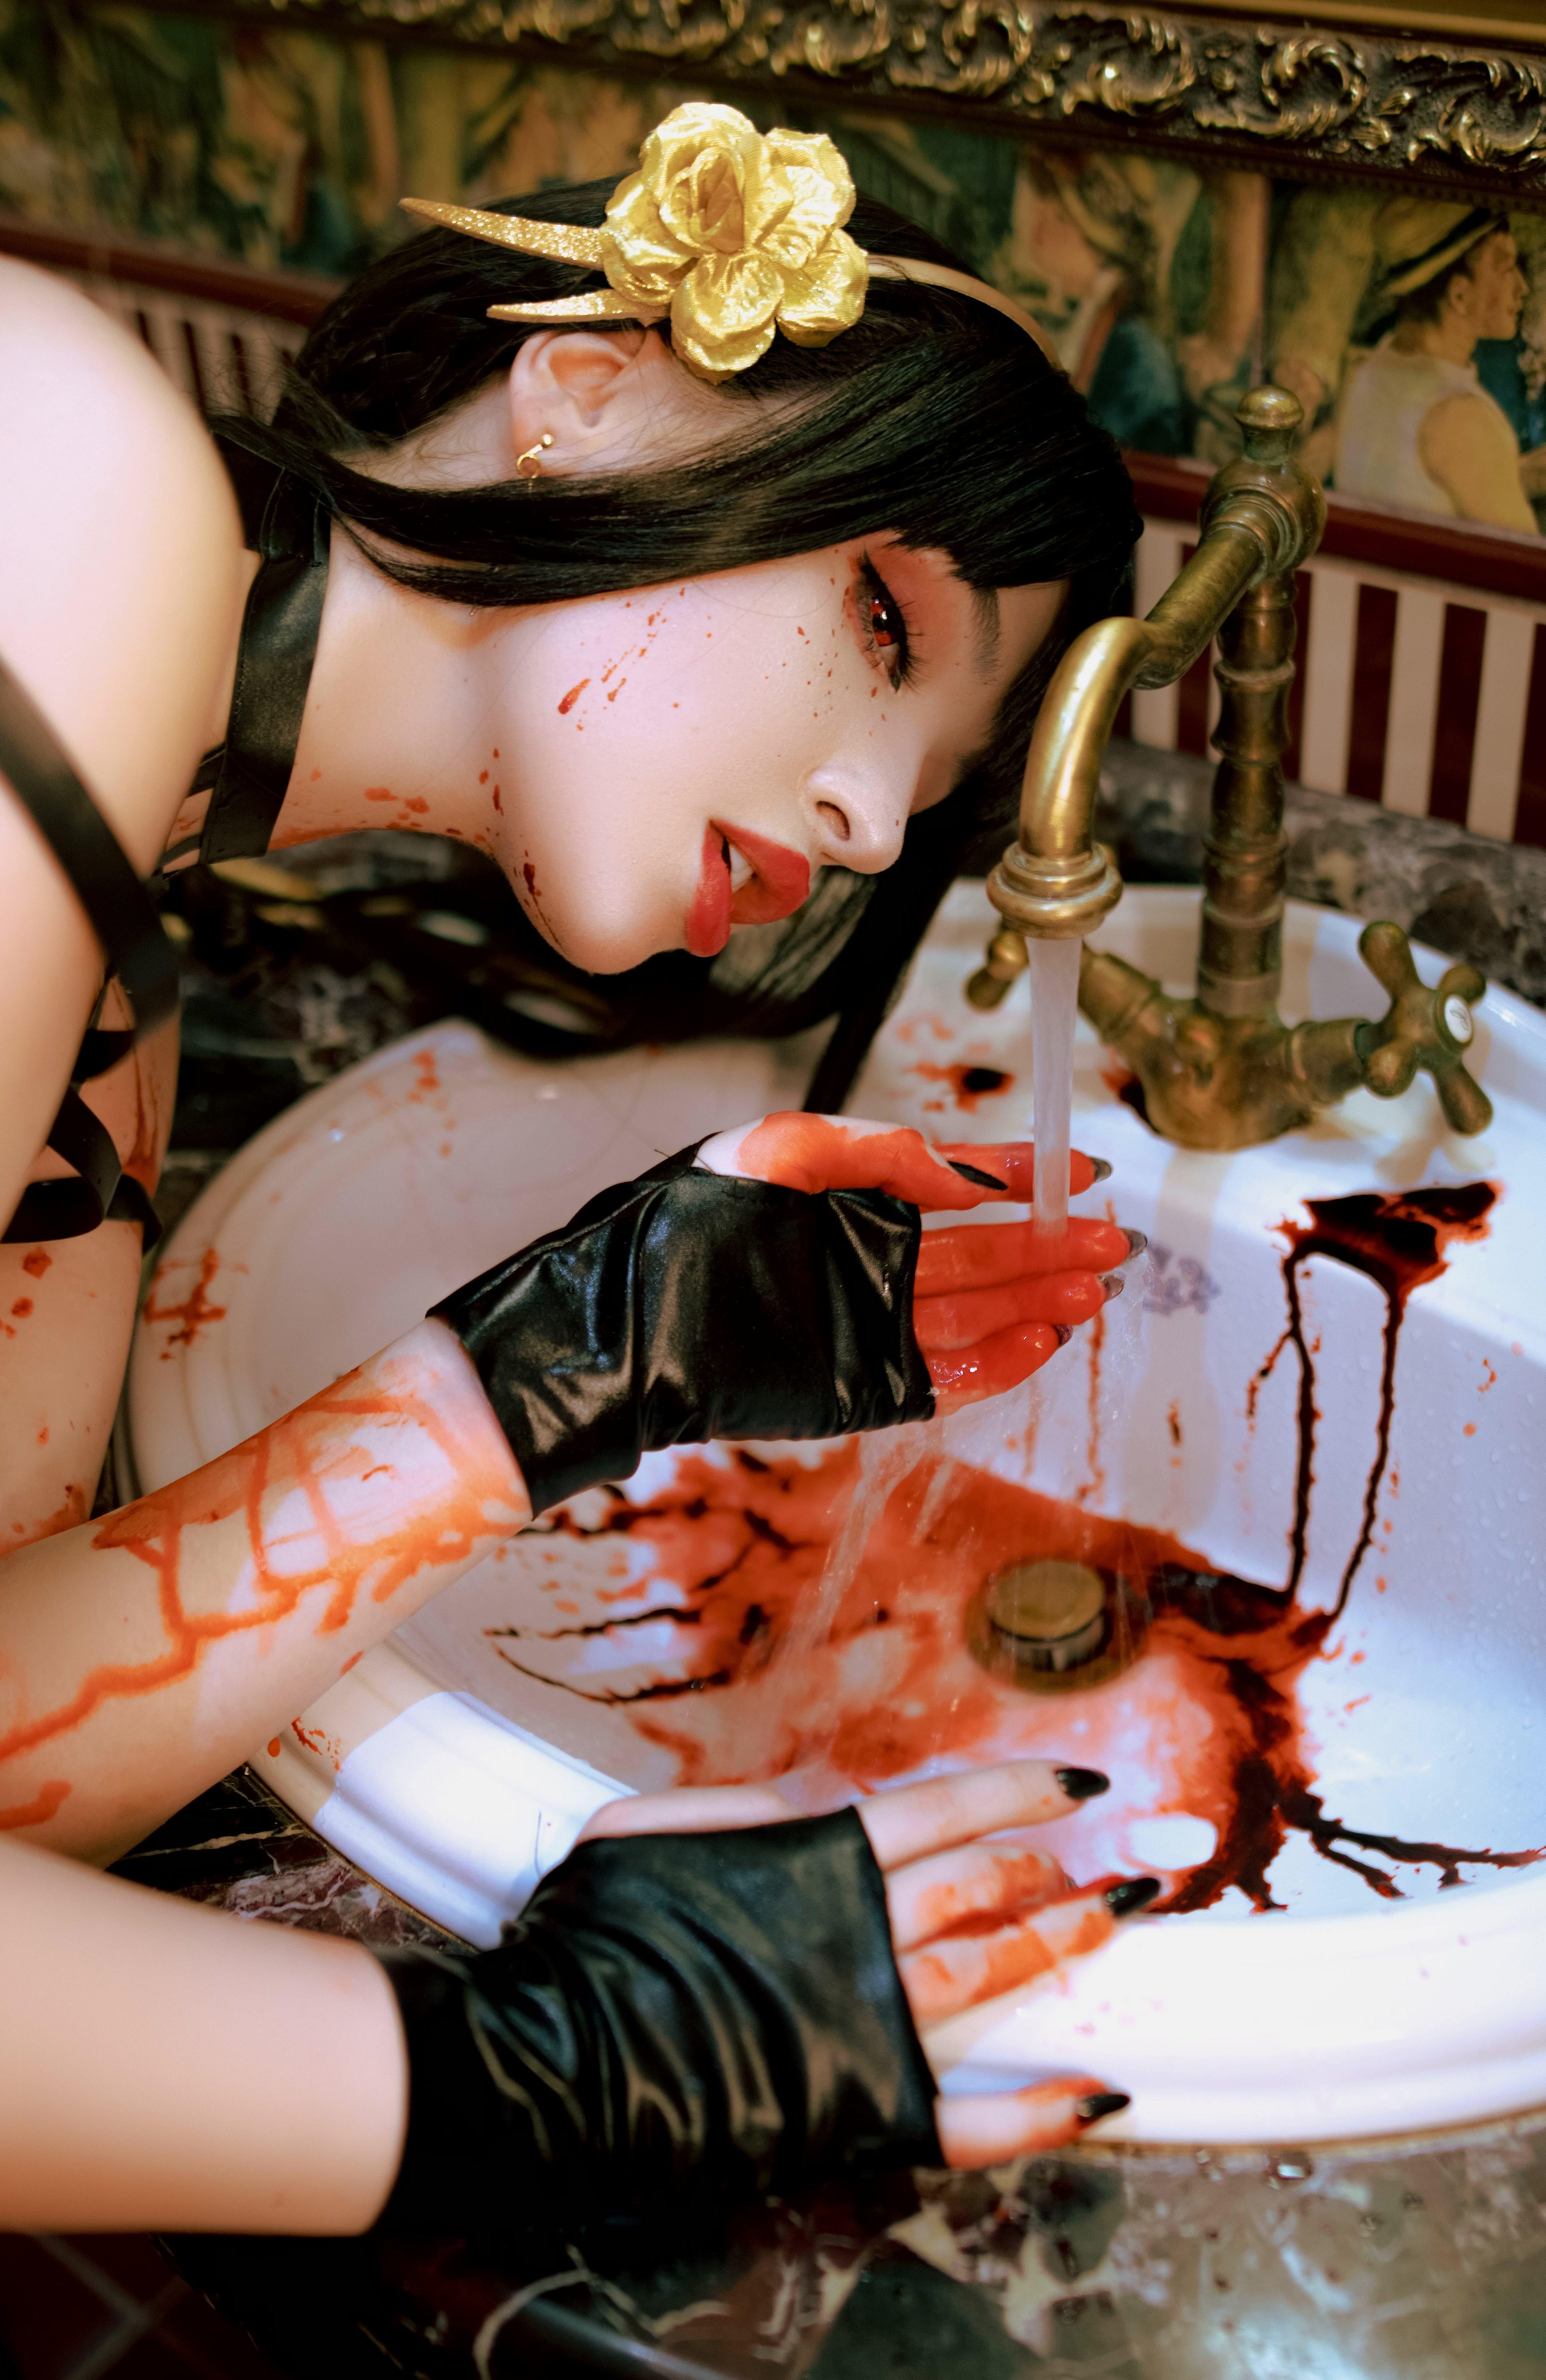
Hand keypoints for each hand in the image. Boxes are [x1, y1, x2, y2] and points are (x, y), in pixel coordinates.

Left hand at [431, 1114, 1138, 1513]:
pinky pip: (939, 1376)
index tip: (1082, 1168)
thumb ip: (869, 1151)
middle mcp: (866, 1262)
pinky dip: (992, 1364)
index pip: (957, 1185)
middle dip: (1048, 1246)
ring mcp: (864, 1326)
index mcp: (850, 1199)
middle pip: (980, 1255)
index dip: (1022, 1175)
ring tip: (1089, 1292)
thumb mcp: (772, 1153)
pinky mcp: (854, 1385)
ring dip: (1035, 1305)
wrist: (616, 1325)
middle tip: (1111, 1241)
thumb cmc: (675, 1227)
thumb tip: (954, 1171)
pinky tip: (1037, 1343)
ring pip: (972, 1315)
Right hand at [582, 1759, 1152, 2163]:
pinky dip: (1040, 2111)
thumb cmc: (592, 1933)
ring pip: (991, 1977)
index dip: (1021, 1789)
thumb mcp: (650, 1829)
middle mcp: (859, 1932)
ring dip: (1060, 1949)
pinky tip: (1097, 2096)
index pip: (946, 1808)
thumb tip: (825, 1795)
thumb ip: (748, 1808)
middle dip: (1051, 1871)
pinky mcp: (861, 2111)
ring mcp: (866, 2024)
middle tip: (1095, 1869)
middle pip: (984, 1888)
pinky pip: (972, 2119)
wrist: (556, 2053)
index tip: (1080, 1781)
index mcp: (816, 1858)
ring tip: (1111, 1927)